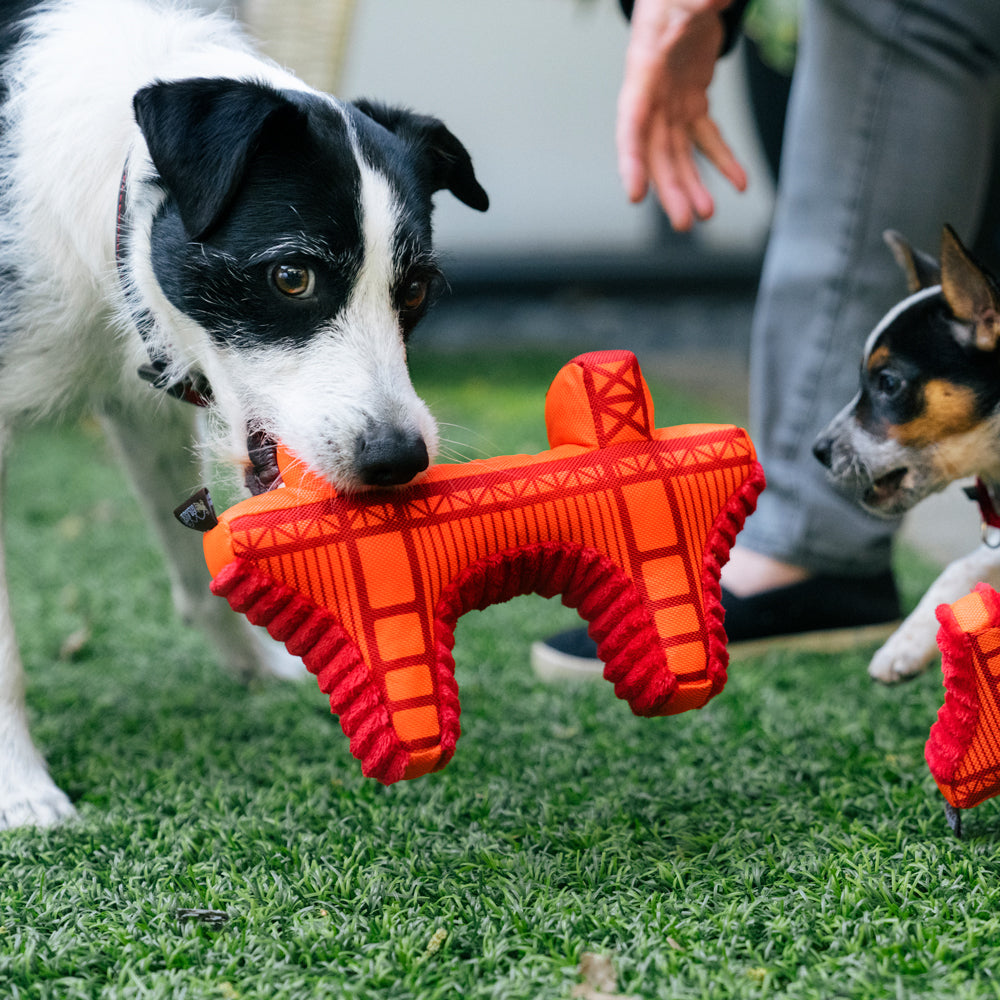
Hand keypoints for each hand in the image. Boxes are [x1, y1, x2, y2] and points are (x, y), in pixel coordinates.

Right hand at [616, 0, 747, 229]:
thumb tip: (707, 3)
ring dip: (693, 185)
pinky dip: (723, 160)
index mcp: (643, 72)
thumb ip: (693, 2)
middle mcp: (652, 96)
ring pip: (678, 155)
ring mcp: (670, 103)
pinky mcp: (690, 102)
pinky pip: (706, 138)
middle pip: (656, 152)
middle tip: (685, 223)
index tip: (634, 195)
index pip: (631, 125)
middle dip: (670, 189)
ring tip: (708, 215)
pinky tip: (740, 183)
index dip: (631, 161)